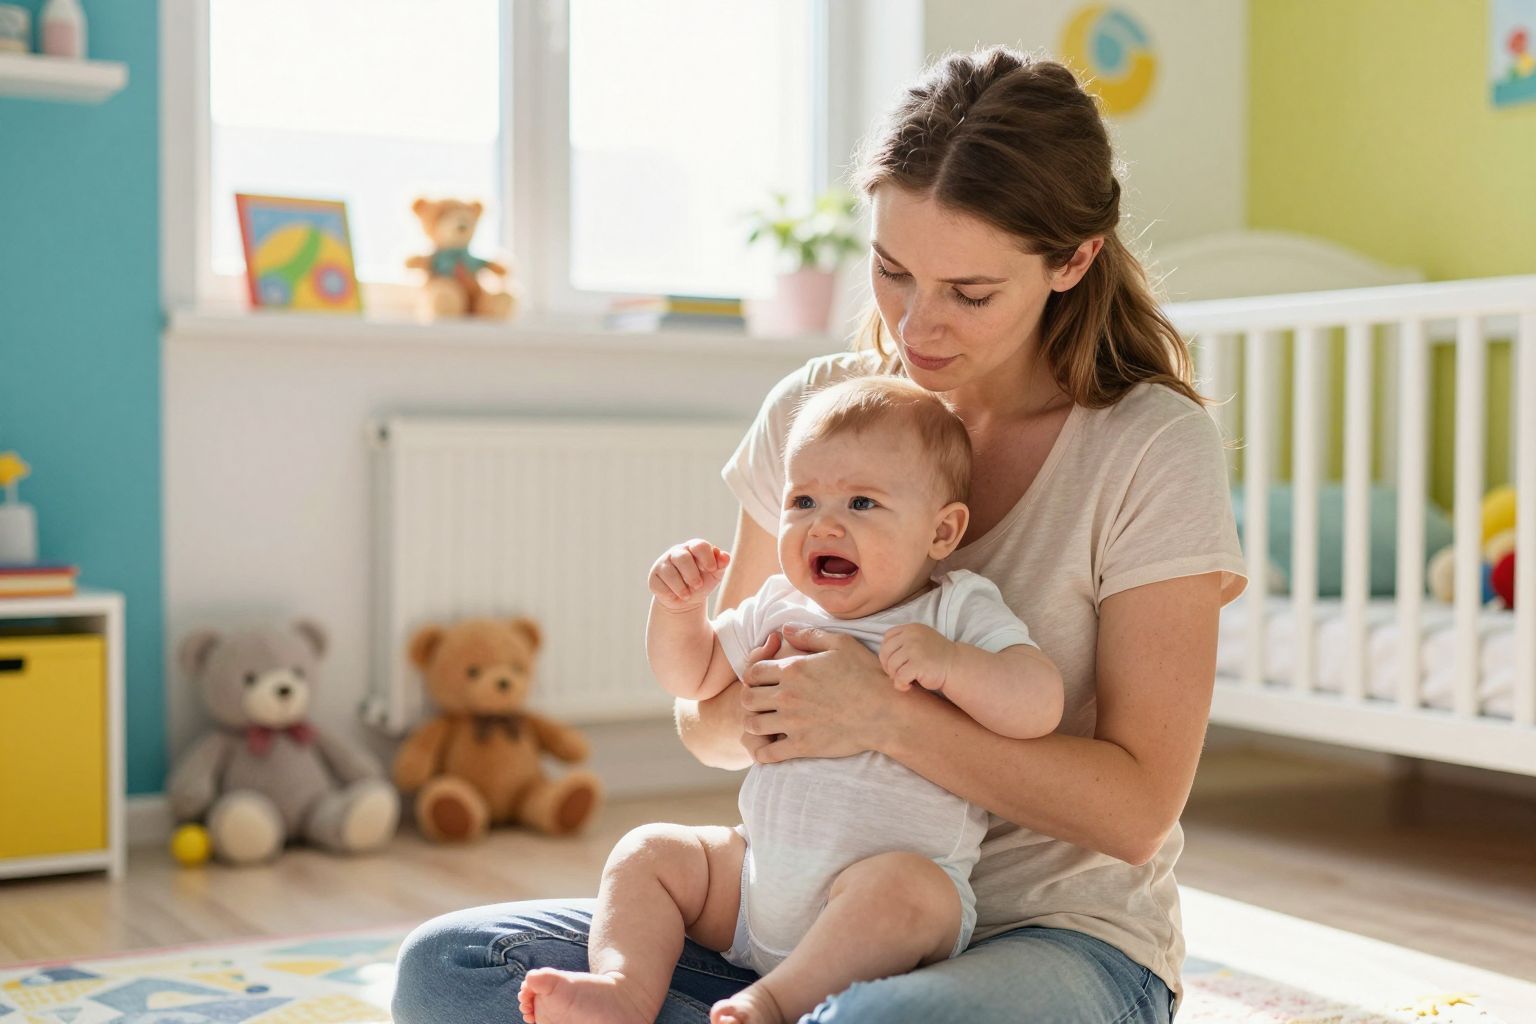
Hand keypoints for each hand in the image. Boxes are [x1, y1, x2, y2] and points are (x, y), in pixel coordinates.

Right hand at [649, 539, 730, 612]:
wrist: (686, 600)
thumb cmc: (702, 582)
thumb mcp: (714, 574)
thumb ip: (721, 564)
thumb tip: (725, 557)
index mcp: (693, 548)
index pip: (699, 545)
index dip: (707, 557)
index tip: (712, 569)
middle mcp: (676, 552)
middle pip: (682, 558)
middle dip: (692, 574)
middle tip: (698, 585)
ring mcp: (662, 564)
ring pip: (669, 572)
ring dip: (681, 586)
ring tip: (687, 595)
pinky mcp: (653, 577)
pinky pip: (660, 585)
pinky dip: (670, 594)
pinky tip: (675, 596)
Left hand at [738, 623, 903, 763]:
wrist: (885, 712)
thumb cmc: (867, 674)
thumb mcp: (841, 644)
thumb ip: (809, 635)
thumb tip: (784, 629)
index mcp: (793, 669)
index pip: (753, 672)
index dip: (754, 676)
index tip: (763, 682)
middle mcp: (787, 695)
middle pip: (747, 698)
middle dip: (750, 699)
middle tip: (761, 703)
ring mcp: (792, 722)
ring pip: (752, 724)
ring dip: (754, 723)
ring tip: (765, 723)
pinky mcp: (801, 746)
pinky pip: (767, 753)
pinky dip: (761, 752)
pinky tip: (768, 748)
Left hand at [880, 623, 955, 691]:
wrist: (955, 667)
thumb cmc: (935, 657)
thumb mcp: (920, 640)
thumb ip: (903, 641)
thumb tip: (883, 657)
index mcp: (911, 628)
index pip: (887, 638)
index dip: (887, 652)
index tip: (895, 663)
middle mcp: (912, 636)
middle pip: (886, 652)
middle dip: (888, 666)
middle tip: (897, 674)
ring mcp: (915, 649)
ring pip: (891, 665)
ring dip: (895, 676)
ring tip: (905, 679)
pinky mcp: (918, 664)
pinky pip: (899, 677)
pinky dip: (901, 685)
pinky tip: (908, 686)